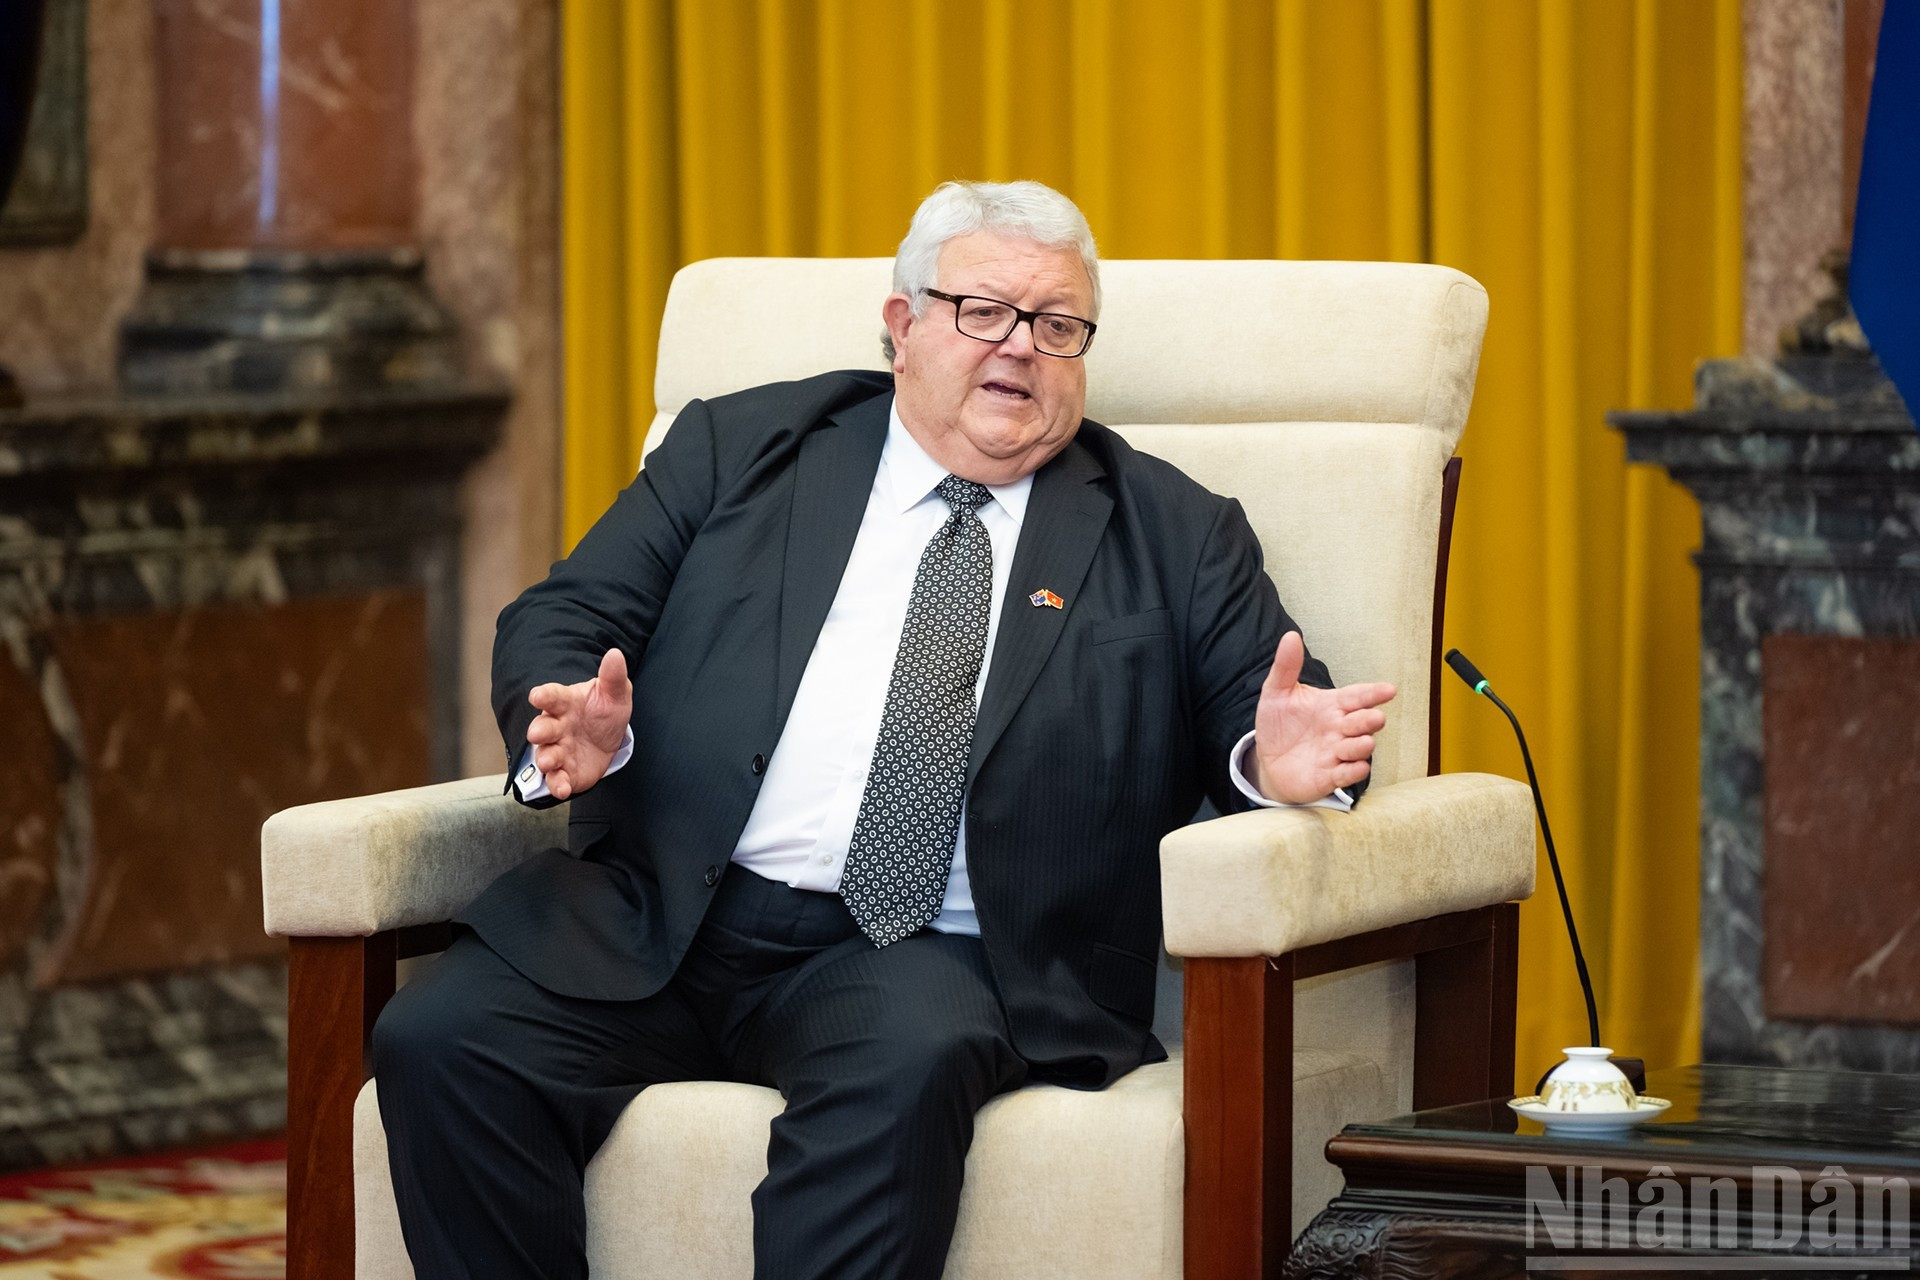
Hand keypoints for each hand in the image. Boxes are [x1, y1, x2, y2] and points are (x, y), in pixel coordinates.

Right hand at [525, 648, 631, 800]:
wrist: (609, 738)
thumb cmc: (605, 710)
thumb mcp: (614, 694)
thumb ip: (613, 677)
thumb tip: (615, 654)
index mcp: (565, 703)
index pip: (552, 696)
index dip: (544, 695)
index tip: (536, 695)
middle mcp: (557, 726)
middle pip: (543, 728)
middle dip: (539, 731)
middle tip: (536, 734)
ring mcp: (558, 750)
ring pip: (545, 755)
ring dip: (545, 759)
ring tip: (547, 763)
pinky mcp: (565, 772)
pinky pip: (557, 779)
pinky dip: (557, 785)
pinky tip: (562, 789)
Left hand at [1253, 631, 1395, 803]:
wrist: (1267, 759)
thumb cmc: (1279, 724)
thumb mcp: (1277, 692)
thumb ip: (1286, 666)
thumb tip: (1291, 636)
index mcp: (1332, 705)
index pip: (1357, 696)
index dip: (1373, 693)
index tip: (1389, 690)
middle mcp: (1339, 728)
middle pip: (1363, 722)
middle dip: (1370, 720)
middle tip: (1374, 718)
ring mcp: (1336, 752)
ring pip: (1359, 749)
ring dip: (1362, 746)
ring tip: (1361, 742)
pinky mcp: (1330, 776)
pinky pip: (1347, 774)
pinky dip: (1352, 771)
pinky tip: (1355, 766)